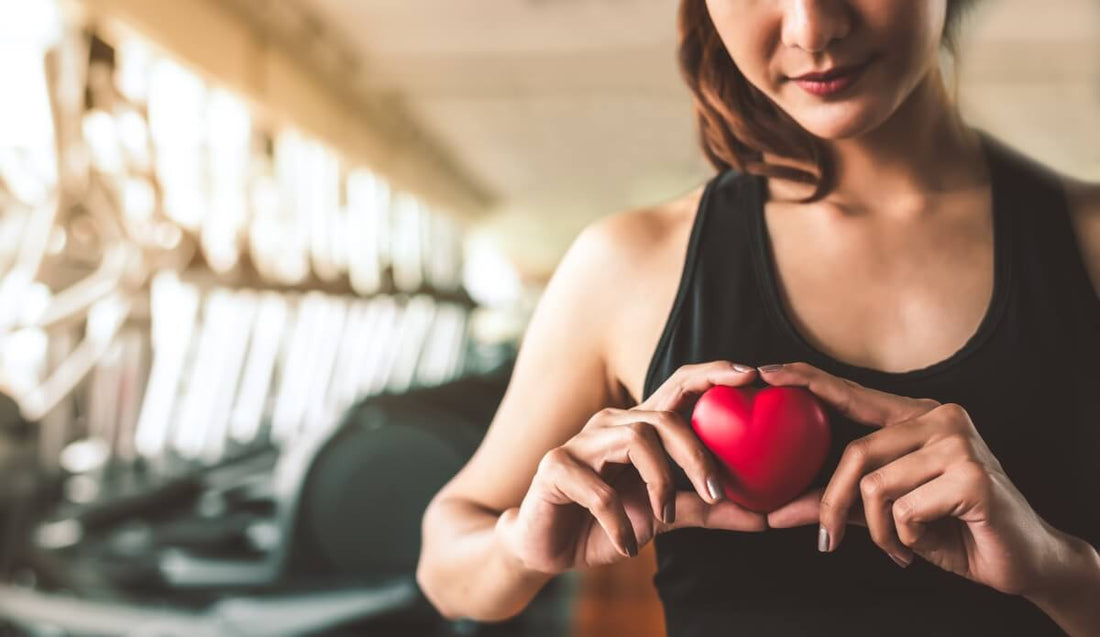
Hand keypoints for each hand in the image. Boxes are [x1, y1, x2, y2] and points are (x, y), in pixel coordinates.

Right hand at [497, 361, 767, 574]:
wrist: (548, 550)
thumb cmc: (606, 525)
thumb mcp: (663, 519)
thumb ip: (707, 511)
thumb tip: (765, 517)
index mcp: (639, 429)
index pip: (678, 388)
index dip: (712, 374)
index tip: (751, 376)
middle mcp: (611, 425)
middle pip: (662, 417)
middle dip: (697, 453)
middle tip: (717, 492)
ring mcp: (581, 443)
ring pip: (635, 440)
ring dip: (659, 484)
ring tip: (663, 520)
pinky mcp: (555, 468)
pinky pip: (599, 490)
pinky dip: (620, 523)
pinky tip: (627, 545)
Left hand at [760, 362, 1068, 597]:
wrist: (1023, 560)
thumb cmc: (953, 530)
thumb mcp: (889, 513)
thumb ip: (840, 503)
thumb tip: (776, 511)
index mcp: (919, 417)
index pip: (855, 395)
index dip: (810, 380)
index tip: (767, 371)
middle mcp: (940, 418)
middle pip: (856, 453)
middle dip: (832, 504)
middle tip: (826, 540)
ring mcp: (959, 442)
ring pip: (876, 485)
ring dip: (879, 530)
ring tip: (900, 546)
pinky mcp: (972, 475)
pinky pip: (905, 510)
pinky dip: (906, 538)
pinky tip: (930, 541)